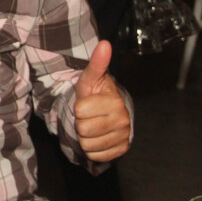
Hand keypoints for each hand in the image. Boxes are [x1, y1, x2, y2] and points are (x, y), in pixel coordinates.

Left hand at [74, 41, 131, 161]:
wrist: (109, 113)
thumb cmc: (96, 94)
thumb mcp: (91, 78)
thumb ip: (97, 63)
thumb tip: (104, 43)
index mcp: (114, 102)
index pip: (80, 111)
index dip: (78, 108)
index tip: (86, 103)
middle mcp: (122, 120)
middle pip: (83, 129)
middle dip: (81, 123)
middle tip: (89, 116)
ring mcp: (123, 137)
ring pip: (87, 145)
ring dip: (85, 137)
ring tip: (93, 125)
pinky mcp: (121, 151)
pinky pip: (95, 156)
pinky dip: (92, 149)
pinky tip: (98, 137)